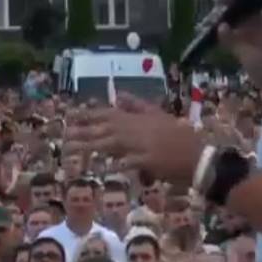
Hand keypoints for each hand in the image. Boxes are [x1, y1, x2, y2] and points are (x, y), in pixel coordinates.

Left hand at [67, 93, 203, 182]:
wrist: (198, 154)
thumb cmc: (177, 135)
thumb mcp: (157, 115)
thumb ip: (136, 104)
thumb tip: (119, 94)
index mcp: (137, 118)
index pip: (108, 113)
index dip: (88, 114)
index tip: (70, 115)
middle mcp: (136, 129)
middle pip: (105, 128)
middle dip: (83, 130)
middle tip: (64, 133)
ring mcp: (142, 144)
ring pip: (111, 143)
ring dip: (91, 145)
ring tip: (71, 149)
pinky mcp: (149, 160)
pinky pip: (130, 162)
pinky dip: (118, 164)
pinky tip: (104, 168)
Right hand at [214, 0, 261, 99]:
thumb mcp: (248, 55)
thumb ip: (233, 40)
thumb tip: (220, 26)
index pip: (247, 3)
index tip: (217, 1)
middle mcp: (258, 25)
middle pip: (238, 11)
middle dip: (222, 12)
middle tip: (206, 18)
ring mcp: (253, 35)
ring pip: (234, 23)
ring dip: (220, 23)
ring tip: (203, 27)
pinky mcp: (247, 45)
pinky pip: (233, 34)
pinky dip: (223, 34)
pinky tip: (210, 36)